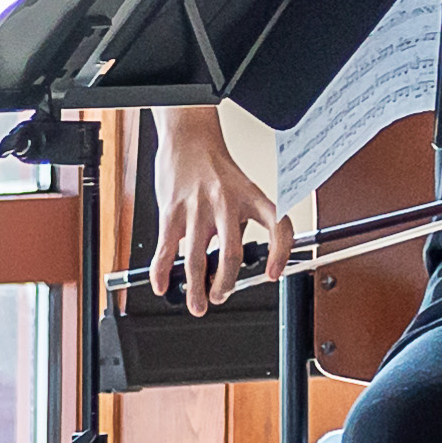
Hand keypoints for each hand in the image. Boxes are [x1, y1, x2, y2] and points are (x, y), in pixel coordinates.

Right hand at [152, 105, 283, 315]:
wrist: (188, 138)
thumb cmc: (214, 167)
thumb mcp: (240, 189)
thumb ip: (237, 224)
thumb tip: (227, 265)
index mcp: (251, 197)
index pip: (278, 227)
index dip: (279, 254)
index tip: (272, 274)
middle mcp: (227, 203)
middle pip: (232, 256)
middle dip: (225, 285)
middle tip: (220, 295)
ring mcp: (198, 208)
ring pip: (198, 261)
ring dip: (196, 290)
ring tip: (197, 304)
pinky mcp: (171, 212)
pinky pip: (167, 250)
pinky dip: (162, 273)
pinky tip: (162, 285)